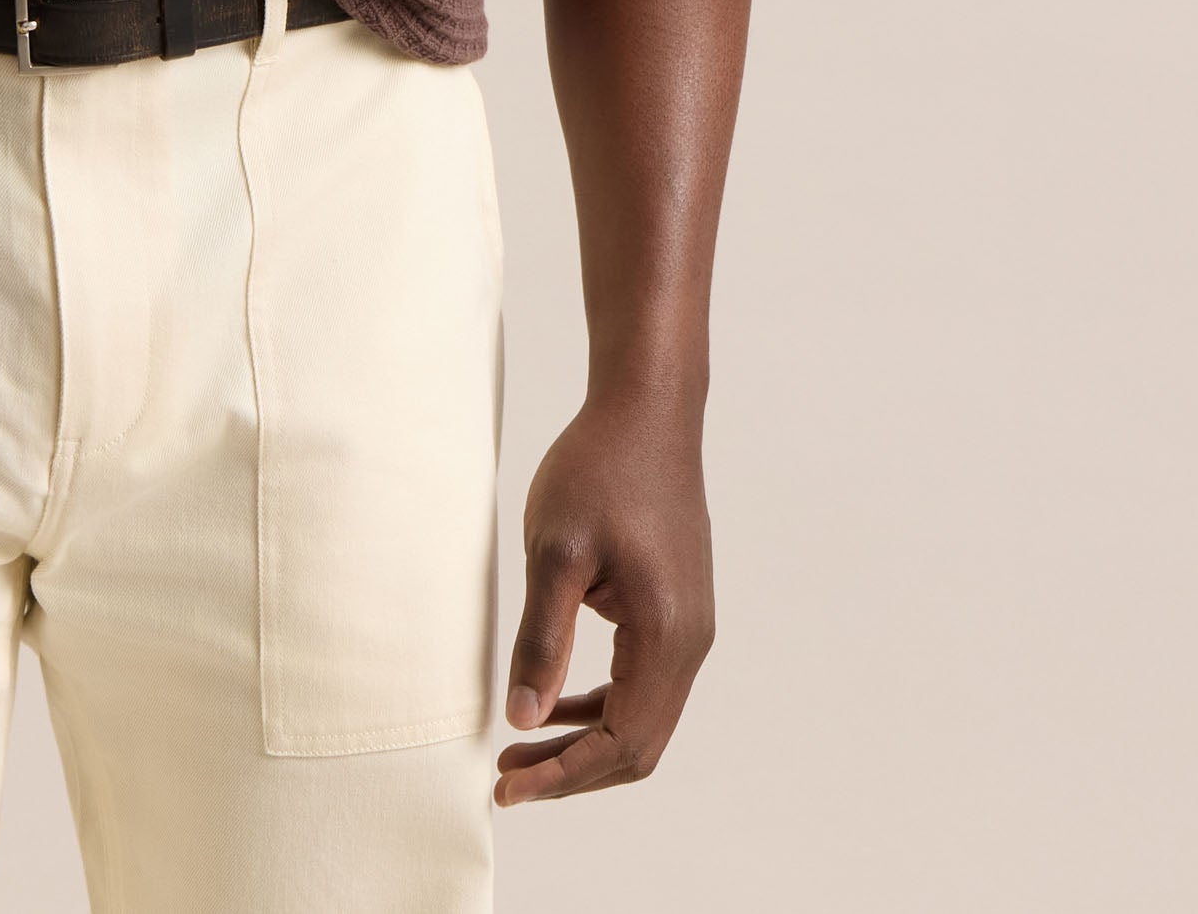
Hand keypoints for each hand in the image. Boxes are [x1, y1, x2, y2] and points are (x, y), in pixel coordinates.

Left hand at [494, 390, 714, 807]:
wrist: (647, 409)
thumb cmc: (600, 468)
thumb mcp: (555, 551)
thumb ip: (542, 639)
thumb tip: (522, 719)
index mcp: (666, 635)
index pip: (622, 743)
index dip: (564, 776)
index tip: (506, 787)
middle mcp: (691, 642)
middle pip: (638, 744)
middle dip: (573, 770)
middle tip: (506, 778)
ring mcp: (690, 626)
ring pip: (643, 717)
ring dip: (585, 741)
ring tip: (521, 748)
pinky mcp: (678, 608)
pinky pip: (643, 682)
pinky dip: (601, 704)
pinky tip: (555, 700)